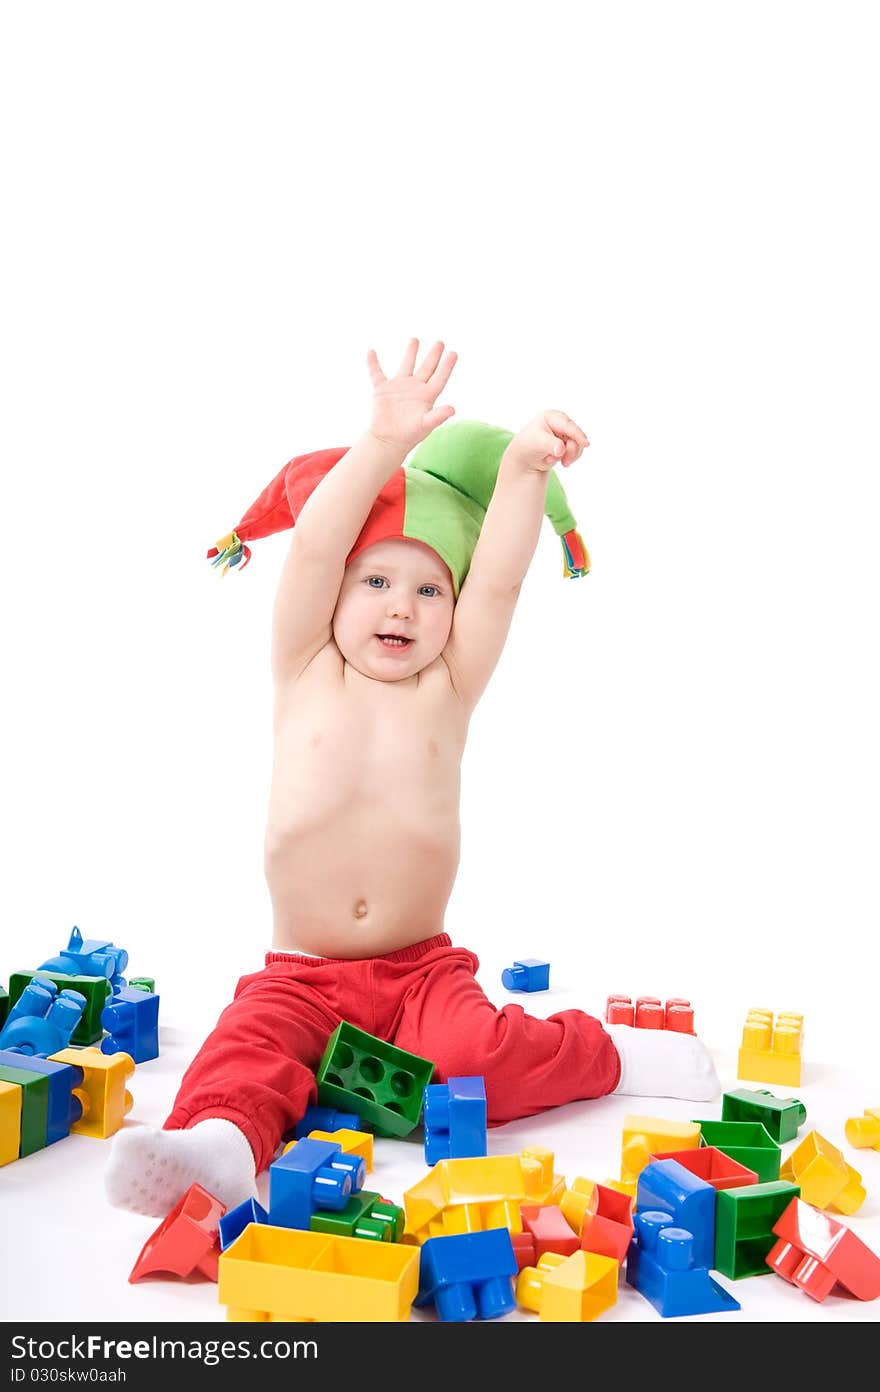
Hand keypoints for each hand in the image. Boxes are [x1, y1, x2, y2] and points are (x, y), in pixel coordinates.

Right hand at [366, 337, 457, 451]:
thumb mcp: (425, 425)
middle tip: (440, 342)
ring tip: (415, 340)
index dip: (447, 366)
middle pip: (426, 368)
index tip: (453, 353)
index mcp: (427, 396)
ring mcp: (399, 387)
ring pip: (406, 365)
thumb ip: (438, 416)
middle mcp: (415, 388)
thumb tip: (453, 409)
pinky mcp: (382, 390)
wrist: (388, 441)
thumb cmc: (409, 435)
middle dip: (433, 355)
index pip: (439, 377)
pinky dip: (373, 363)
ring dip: (410, 352)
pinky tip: (371, 351)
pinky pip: (376, 373)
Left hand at [507, 409, 589, 472]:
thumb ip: (550, 444)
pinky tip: (561, 461)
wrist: (526, 458)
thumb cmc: (528, 446)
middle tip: (564, 462)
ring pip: (578, 445)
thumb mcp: (537, 443)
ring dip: (570, 456)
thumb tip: (560, 449)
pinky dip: (570, 458)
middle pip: (576, 436)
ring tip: (561, 462)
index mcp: (552, 416)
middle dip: (571, 451)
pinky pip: (577, 451)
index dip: (577, 434)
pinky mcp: (568, 443)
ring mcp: (566, 433)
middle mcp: (561, 422)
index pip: (567, 425)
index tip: (585, 444)